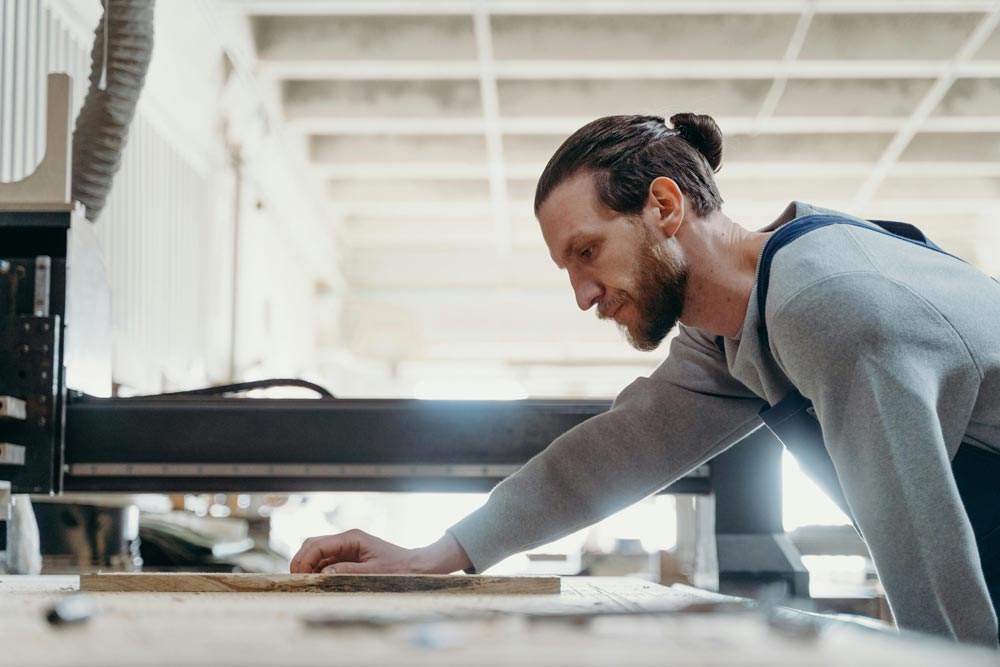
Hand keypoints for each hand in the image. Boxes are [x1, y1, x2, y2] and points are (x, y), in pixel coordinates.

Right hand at [289, 529, 471, 574]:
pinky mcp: (348, 557)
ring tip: (303, 585)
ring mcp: (346, 548)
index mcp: (351, 538)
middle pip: (313, 545)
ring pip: (317, 554)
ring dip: (308, 568)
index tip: (298, 577)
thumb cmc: (399, 569)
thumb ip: (347, 572)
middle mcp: (346, 540)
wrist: (416, 567)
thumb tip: (323, 573)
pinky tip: (316, 584)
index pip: (318, 545)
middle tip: (295, 582)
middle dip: (301, 562)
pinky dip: (317, 572)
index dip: (304, 560)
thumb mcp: (373, 573)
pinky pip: (326, 562)